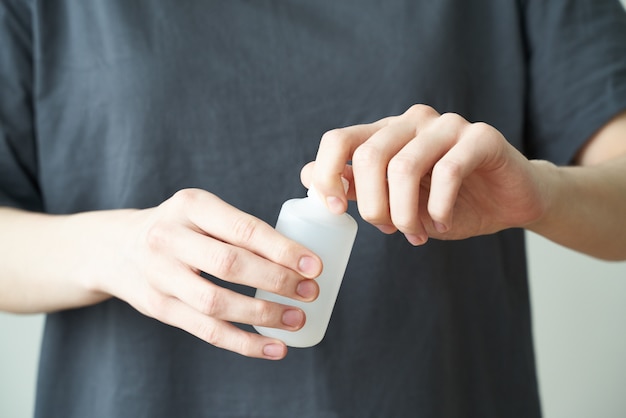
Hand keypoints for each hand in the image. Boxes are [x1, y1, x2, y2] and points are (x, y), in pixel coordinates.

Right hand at [97, 189, 320, 359]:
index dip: (282, 249)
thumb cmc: (180, 228)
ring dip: (263, 314)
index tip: (314, 265)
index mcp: (190, 205)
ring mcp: (159, 275)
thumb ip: (241, 229)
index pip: (243, 228)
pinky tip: (274, 348)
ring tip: (296, 319)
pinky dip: (244, 342)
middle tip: (310, 292)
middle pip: (230, 265)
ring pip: (216, 303)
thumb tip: (300, 258)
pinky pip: (206, 331)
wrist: (117, 247)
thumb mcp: (202, 213)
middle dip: (276, 281)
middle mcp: (169, 237)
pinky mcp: (158, 307)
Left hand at [301, 104, 547, 244]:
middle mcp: (412, 122)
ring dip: (405, 213)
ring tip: (417, 233)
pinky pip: (449, 171)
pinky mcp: (481, 136)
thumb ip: (356, 186)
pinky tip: (442, 224)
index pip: (339, 140)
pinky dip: (439, 209)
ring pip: (405, 166)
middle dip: (374, 206)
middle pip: (369, 156)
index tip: (336, 211)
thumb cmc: (448, 203)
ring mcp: (447, 125)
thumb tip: (306, 176)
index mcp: (386, 133)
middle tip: (390, 231)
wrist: (507, 201)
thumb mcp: (394, 200)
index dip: (327, 175)